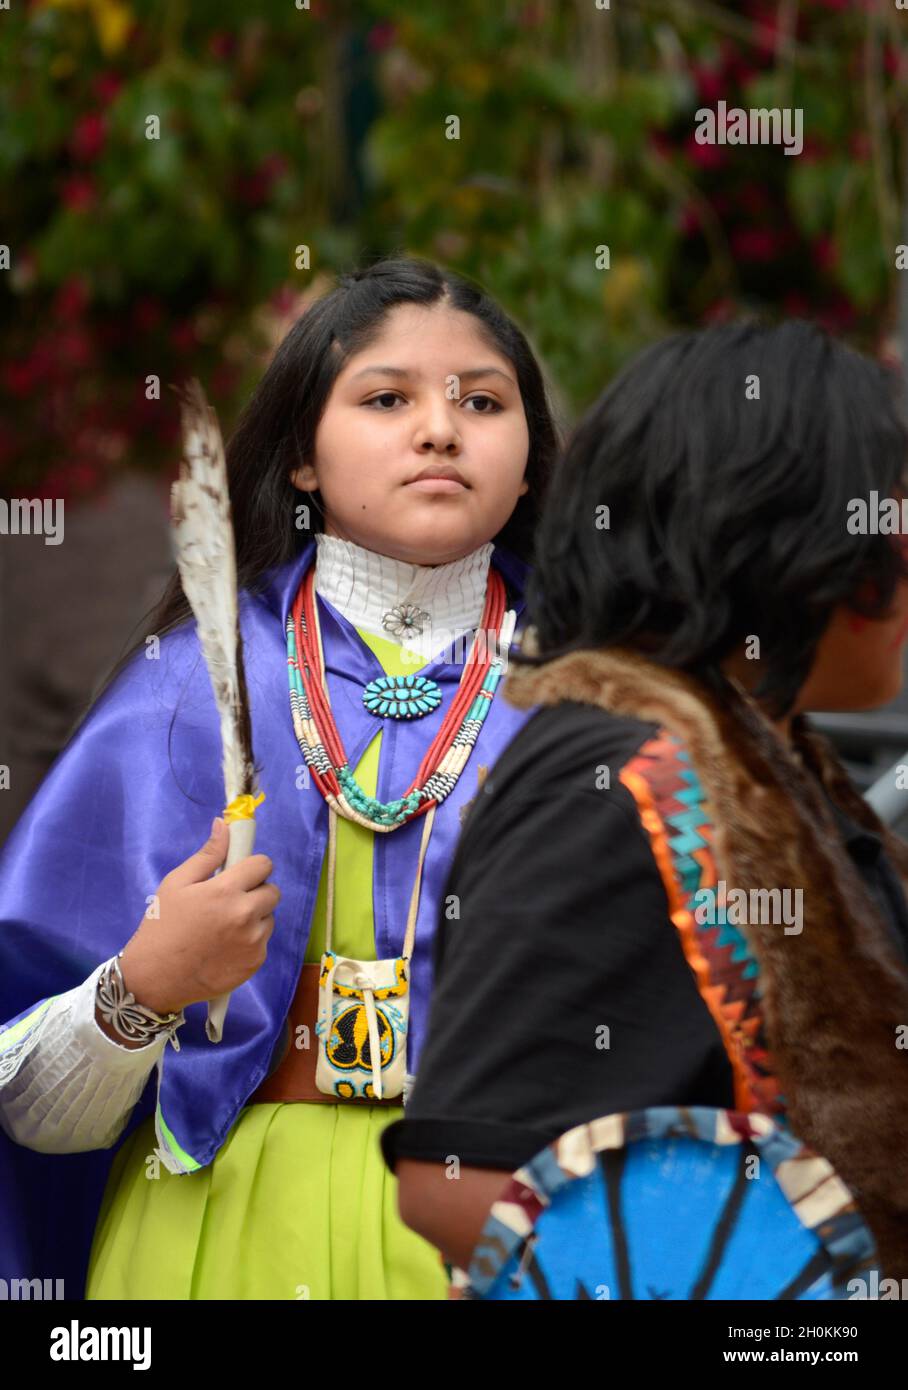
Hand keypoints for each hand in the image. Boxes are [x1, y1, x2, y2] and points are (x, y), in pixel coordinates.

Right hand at [118, 817, 280, 1015]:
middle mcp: (246, 915)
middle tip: (230, 901)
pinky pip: (263, 942)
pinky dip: (250, 941)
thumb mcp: (176, 883)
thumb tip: (225, 825)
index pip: (264, 865)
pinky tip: (225, 947)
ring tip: (225, 927)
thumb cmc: (162, 926)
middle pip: (272, 891)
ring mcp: (253, 941)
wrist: (154, 978)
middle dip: (256, 891)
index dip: (252, 867)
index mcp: (226, 891)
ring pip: (269, 917)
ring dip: (255, 917)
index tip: (239, 875)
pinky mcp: (255, 963)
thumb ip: (207, 854)